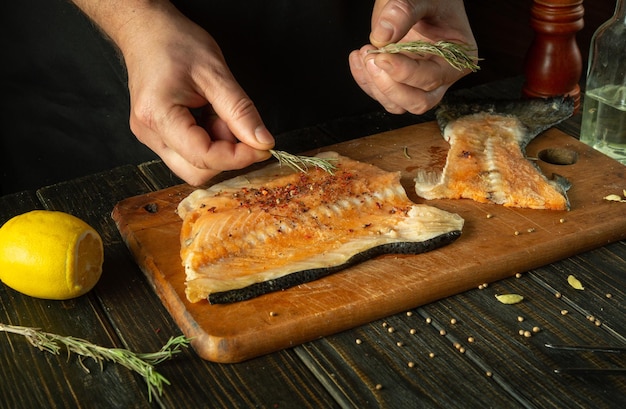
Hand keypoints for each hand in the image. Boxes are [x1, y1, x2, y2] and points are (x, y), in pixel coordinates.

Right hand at [75, 1, 274, 185]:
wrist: (146, 30)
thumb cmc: (174, 43)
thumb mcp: (215, 73)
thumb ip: (240, 111)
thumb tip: (262, 141)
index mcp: (158, 116)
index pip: (203, 156)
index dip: (238, 157)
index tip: (262, 148)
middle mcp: (148, 133)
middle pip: (195, 172)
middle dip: (226, 156)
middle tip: (235, 124)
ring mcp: (150, 137)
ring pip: (192, 166)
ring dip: (217, 149)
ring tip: (218, 115)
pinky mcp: (157, 136)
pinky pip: (188, 154)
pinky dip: (208, 142)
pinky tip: (209, 117)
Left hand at [349, 0, 476, 114]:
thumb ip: (404, 11)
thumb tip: (382, 36)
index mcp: (456, 59)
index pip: (431, 79)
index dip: (404, 72)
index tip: (382, 56)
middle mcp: (441, 76)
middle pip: (418, 102)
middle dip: (390, 87)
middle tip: (372, 59)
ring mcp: (418, 81)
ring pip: (398, 104)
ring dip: (375, 85)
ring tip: (365, 52)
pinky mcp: (398, 81)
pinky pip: (381, 94)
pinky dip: (365, 80)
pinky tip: (358, 57)